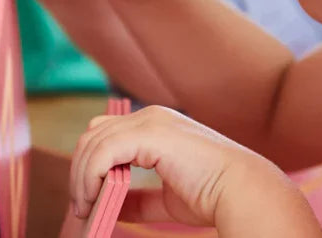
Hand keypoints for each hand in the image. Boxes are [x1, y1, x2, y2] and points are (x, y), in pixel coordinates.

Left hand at [71, 107, 317, 234]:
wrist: (241, 192)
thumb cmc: (214, 196)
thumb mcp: (167, 199)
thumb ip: (139, 199)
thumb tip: (112, 206)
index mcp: (157, 124)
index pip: (107, 133)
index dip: (90, 163)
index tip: (87, 196)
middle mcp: (151, 116)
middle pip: (94, 135)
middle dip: (80, 169)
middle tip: (80, 204)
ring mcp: (150, 120)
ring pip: (93, 142)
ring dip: (82, 177)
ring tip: (84, 206)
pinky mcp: (148, 134)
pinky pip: (103, 152)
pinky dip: (90, 175)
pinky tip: (92, 197)